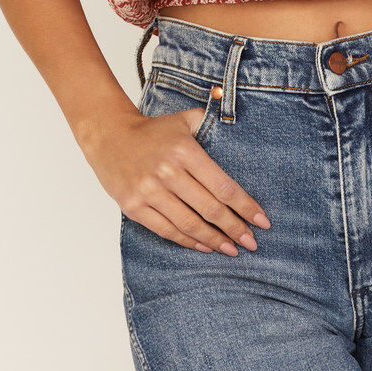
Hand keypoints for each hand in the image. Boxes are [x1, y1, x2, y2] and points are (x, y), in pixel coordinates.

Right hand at [81, 108, 271, 254]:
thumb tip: (240, 129)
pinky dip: (187, 241)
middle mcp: (167, 172)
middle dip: (235, 229)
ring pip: (189, 223)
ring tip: (232, 250)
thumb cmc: (153, 131)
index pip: (223, 186)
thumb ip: (212, 123)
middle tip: (253, 243)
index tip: (263, 221)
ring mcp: (148, 191)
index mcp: (185, 151)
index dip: (245, 207)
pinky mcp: (133, 207)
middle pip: (209, 209)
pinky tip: (204, 246)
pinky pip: (166, 230)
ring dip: (214, 240)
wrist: (108, 136)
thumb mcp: (184, 120)